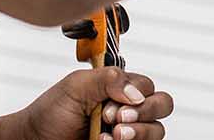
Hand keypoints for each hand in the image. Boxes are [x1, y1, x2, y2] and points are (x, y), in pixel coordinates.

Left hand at [0, 66, 173, 139]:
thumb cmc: (51, 113)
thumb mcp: (76, 86)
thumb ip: (108, 78)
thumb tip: (136, 92)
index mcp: (119, 88)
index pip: (147, 86)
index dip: (135, 95)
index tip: (111, 105)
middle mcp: (127, 109)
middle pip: (162, 105)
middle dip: (145, 112)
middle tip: (116, 120)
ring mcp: (126, 133)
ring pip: (157, 131)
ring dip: (138, 133)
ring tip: (111, 136)